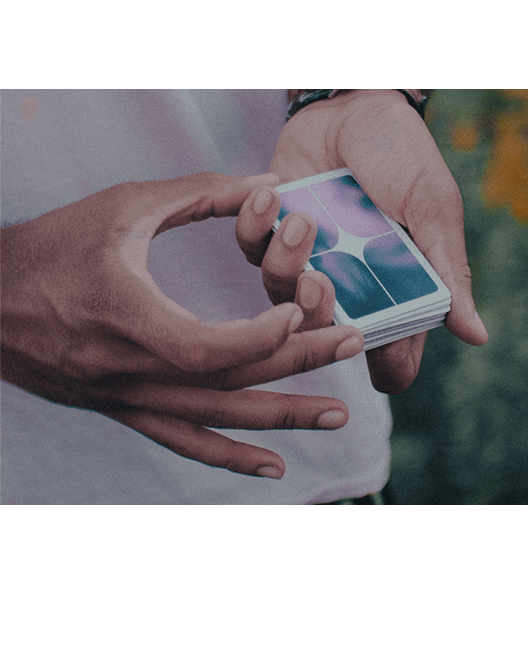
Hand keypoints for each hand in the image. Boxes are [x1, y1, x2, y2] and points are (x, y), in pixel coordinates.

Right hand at [0, 172, 364, 478]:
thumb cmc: (50, 248)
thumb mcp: (121, 207)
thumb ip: (198, 194)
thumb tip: (266, 183)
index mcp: (130, 319)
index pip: (211, 347)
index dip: (264, 335)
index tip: (301, 307)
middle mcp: (133, 371)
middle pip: (231, 381)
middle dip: (298, 361)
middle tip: (353, 344)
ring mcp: (130, 398)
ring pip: (217, 419)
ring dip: (282, 418)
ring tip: (336, 416)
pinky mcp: (125, 409)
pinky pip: (184, 441)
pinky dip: (231, 457)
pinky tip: (273, 468)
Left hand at [238, 90, 488, 393]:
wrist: (356, 101)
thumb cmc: (403, 154)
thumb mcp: (433, 209)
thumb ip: (448, 272)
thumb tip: (478, 337)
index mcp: (396, 288)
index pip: (392, 354)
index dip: (383, 364)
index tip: (367, 337)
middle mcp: (351, 284)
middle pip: (325, 333)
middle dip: (317, 313)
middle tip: (319, 279)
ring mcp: (309, 259)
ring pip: (280, 294)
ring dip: (285, 261)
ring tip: (300, 217)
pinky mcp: (271, 231)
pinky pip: (249, 248)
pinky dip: (254, 224)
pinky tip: (271, 192)